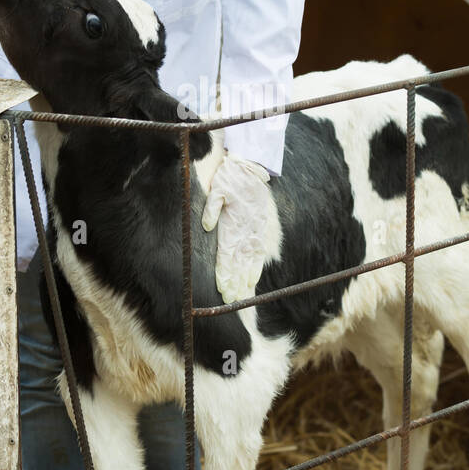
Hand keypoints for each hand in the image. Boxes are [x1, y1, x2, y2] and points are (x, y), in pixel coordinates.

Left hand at [201, 153, 271, 303]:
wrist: (251, 168)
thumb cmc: (230, 179)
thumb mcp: (217, 189)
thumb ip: (212, 208)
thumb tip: (207, 226)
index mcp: (233, 223)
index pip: (227, 253)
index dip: (225, 272)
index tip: (222, 287)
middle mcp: (245, 231)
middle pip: (239, 263)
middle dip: (235, 283)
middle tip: (231, 301)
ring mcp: (255, 232)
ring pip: (250, 262)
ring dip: (245, 281)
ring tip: (241, 297)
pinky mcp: (261, 229)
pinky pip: (259, 253)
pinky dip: (256, 268)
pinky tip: (252, 281)